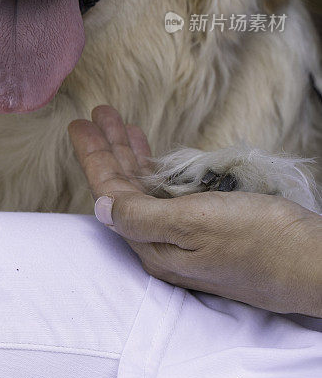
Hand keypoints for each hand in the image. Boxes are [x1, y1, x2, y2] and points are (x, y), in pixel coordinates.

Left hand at [68, 105, 321, 316]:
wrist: (312, 263)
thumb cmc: (258, 239)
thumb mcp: (195, 223)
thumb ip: (143, 215)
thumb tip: (99, 207)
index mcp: (154, 244)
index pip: (111, 193)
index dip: (93, 156)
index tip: (79, 124)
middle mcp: (164, 243)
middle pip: (126, 187)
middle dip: (110, 149)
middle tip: (97, 114)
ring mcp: (186, 236)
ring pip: (148, 187)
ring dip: (133, 153)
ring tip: (120, 123)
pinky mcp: (208, 228)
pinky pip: (170, 192)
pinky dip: (158, 167)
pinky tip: (154, 153)